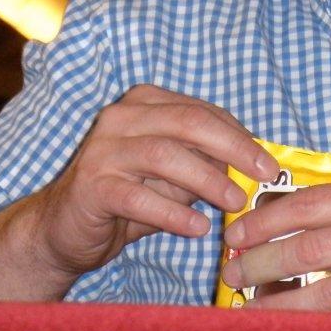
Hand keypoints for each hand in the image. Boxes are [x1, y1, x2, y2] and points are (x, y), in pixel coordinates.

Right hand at [25, 84, 278, 282]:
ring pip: (164, 155)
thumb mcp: (172, 174)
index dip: (240, 136)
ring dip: (206, 180)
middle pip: (188, 123)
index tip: (267, 162)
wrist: (62, 228)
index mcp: (145, 102)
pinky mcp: (90, 186)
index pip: (202, 111)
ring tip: (234, 202)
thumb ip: (204, 162)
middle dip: (233, 148)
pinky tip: (197, 227)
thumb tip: (252, 166)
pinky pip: (138, 198)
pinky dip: (172, 213)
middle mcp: (121, 117)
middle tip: (263, 174)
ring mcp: (102, 149)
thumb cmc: (127, 194)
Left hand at [219, 180, 330, 313]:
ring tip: (251, 306)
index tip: (237, 233)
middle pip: (308, 249)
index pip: (311, 202)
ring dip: (276, 304)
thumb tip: (284, 219)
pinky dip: (315, 327)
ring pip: (321, 297)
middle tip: (231, 272)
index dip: (265, 219)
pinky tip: (293, 326)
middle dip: (259, 263)